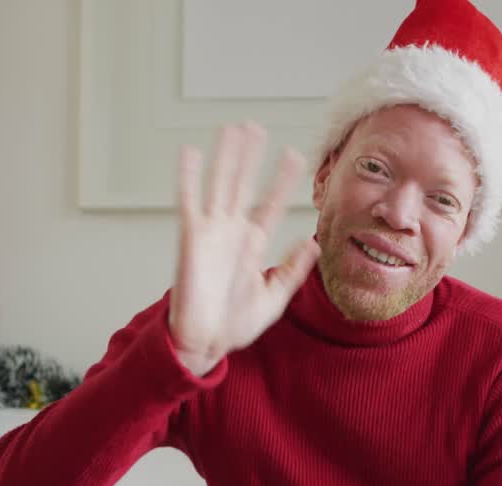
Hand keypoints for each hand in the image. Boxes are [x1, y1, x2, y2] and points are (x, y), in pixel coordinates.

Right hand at [169, 123, 321, 375]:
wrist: (205, 342)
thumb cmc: (234, 324)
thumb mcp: (275, 297)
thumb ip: (293, 269)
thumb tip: (313, 242)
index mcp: (253, 244)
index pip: (271, 204)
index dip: (283, 181)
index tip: (295, 156)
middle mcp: (232, 233)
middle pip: (244, 184)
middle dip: (251, 156)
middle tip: (257, 127)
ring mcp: (212, 233)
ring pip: (221, 185)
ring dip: (226, 157)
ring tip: (232, 129)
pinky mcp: (191, 238)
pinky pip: (189, 202)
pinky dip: (188, 177)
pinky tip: (191, 153)